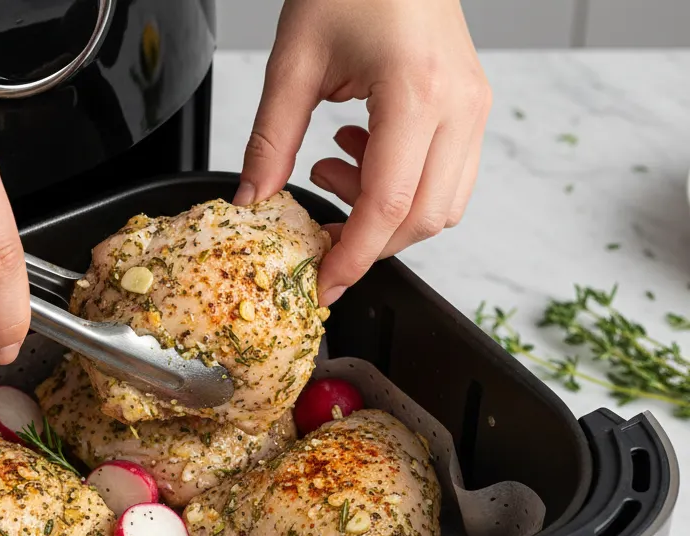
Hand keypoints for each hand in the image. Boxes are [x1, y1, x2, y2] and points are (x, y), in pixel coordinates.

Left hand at [234, 0, 491, 305]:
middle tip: (318, 233)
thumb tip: (253, 201)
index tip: (321, 285)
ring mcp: (474, 108)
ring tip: (333, 170)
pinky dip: (402, 190)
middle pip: (422, 219)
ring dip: (385, 216)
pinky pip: (447, 179)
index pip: (389, 206)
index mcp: (417, 93)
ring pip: (442, 207)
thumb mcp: (294, 60)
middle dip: (368, 244)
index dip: (352, 257)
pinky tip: (360, 153)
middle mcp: (459, 106)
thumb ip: (270, 139)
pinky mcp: (471, 107)